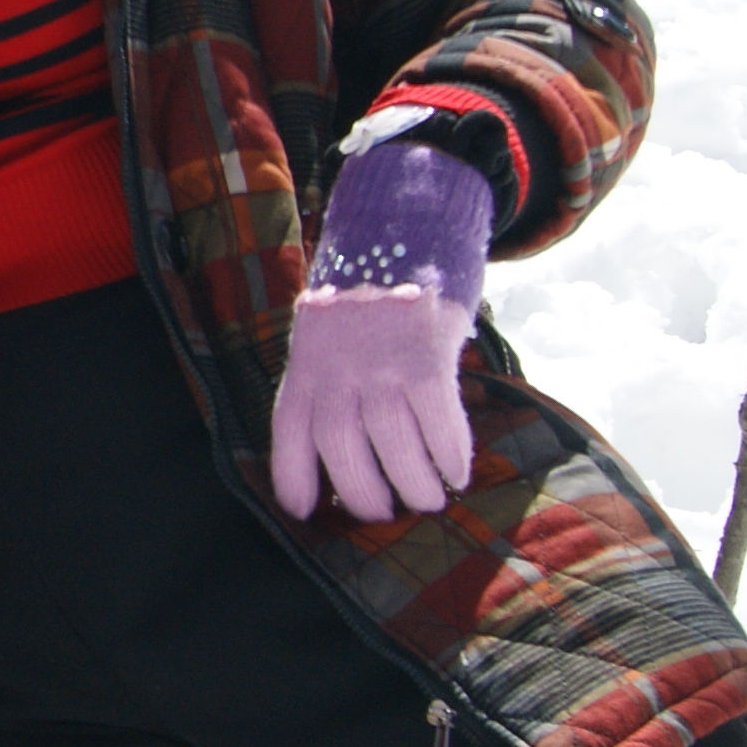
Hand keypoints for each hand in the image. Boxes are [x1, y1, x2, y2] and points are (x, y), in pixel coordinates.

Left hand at [266, 133, 496, 522]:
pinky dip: (449, 453)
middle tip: (386, 513)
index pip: (289, 433)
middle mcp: (335, 367)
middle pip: (341, 448)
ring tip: (427, 500)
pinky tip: (457, 472)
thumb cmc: (365, 301)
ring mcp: (380, 361)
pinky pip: (438, 420)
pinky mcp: (425, 355)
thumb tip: (344, 451)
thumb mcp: (324, 333)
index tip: (306, 514)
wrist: (404, 232)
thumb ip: (326, 381)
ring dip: (413, 483)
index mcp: (304, 364)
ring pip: (392, 444)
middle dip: (363, 494)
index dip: (293, 479)